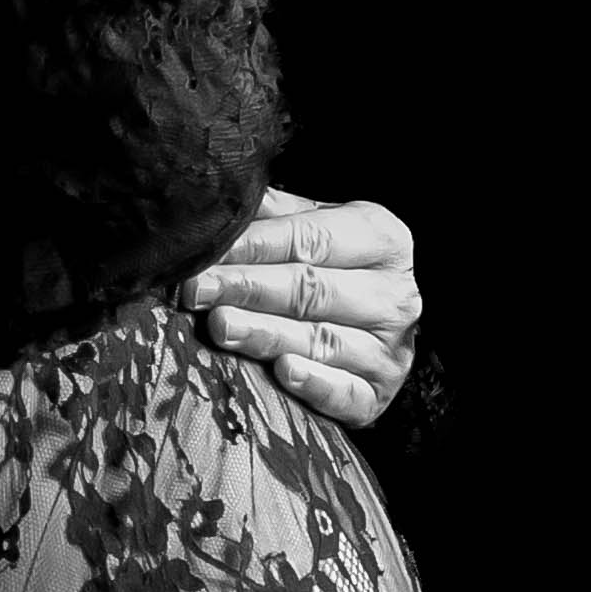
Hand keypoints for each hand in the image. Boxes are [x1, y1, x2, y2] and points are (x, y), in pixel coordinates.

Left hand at [177, 187, 423, 432]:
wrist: (379, 328)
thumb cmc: (337, 269)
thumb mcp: (318, 229)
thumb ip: (277, 215)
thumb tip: (224, 196)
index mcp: (383, 240)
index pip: (311, 238)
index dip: (254, 245)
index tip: (205, 251)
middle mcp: (394, 295)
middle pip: (311, 289)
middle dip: (247, 288)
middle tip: (196, 289)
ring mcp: (390, 349)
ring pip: (321, 340)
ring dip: (265, 333)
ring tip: (220, 326)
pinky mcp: (377, 395)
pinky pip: (346, 392)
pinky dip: (314, 382)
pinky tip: (283, 372)